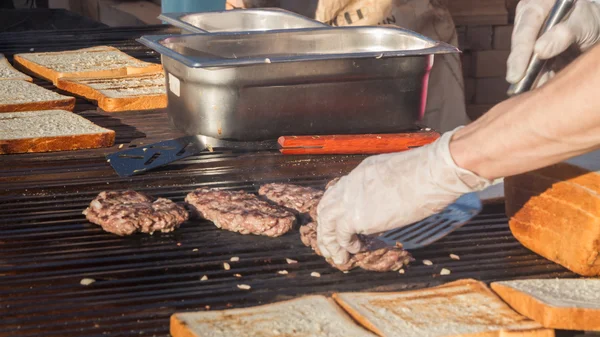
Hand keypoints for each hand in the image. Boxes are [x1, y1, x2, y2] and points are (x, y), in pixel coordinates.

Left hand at [316, 128, 490, 264]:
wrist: (431, 173)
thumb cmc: (428, 172)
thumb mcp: (400, 175)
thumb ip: (387, 187)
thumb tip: (391, 201)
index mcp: (363, 171)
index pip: (340, 190)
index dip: (338, 208)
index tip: (340, 222)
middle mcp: (351, 184)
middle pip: (327, 205)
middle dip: (326, 225)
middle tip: (330, 242)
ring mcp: (351, 199)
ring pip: (326, 220)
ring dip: (329, 239)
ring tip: (336, 254)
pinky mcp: (356, 216)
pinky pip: (340, 234)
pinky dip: (343, 244)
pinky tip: (354, 250)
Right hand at [506, 0, 599, 86]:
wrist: (594, 27)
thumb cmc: (586, 17)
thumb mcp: (582, 20)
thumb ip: (564, 32)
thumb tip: (539, 50)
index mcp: (535, 8)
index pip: (523, 32)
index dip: (518, 54)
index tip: (516, 74)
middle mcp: (527, 24)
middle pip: (519, 50)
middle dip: (522, 70)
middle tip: (520, 87)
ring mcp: (530, 41)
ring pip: (525, 63)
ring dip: (531, 77)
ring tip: (538, 88)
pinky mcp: (534, 56)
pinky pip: (533, 70)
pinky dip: (539, 80)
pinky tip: (544, 86)